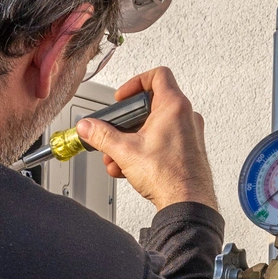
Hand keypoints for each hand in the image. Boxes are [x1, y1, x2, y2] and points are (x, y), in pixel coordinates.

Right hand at [74, 67, 216, 211]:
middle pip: (151, 106)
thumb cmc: (169, 176)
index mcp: (174, 106)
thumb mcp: (125, 151)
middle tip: (115, 133)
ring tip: (118, 157)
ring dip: (132, 141)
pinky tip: (129, 168)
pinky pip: (163, 142)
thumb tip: (88, 127)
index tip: (122, 98)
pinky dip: (145, 150)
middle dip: (126, 123)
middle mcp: (186, 116)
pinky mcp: (189, 150)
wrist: (187, 203)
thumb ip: (102, 135)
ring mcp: (189, 134)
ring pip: (155, 128)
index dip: (136, 82)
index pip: (158, 75)